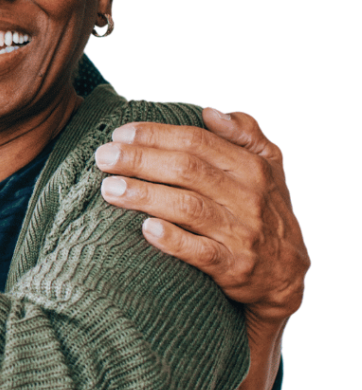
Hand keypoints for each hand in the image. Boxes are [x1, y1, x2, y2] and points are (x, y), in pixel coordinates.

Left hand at [95, 108, 308, 321]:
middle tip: (103, 157)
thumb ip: (245, 135)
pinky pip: (201, 252)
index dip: (155, 135)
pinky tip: (145, 229)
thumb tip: (210, 112)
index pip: (197, 142)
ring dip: (145, 196)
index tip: (120, 133)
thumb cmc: (265, 212)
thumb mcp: (269, 168)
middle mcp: (248, 197)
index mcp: (253, 167)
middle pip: (186, 170)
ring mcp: (242, 233)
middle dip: (139, 160)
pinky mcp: (234, 267)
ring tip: (109, 189)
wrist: (286, 276)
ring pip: (188, 208)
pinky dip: (173, 240)